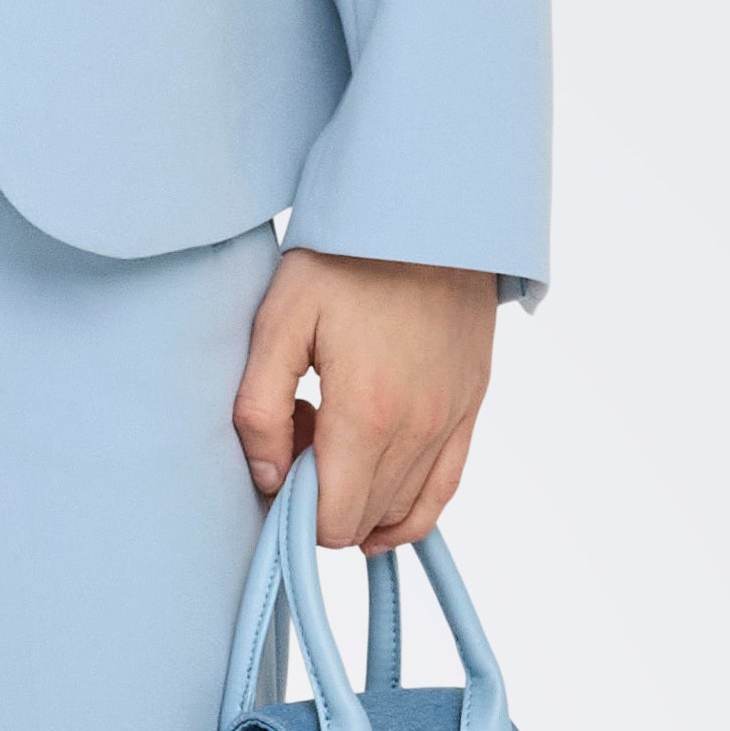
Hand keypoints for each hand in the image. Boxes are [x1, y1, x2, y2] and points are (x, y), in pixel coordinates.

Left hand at [233, 250, 497, 552]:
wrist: (427, 209)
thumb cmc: (346, 258)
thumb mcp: (278, 321)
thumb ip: (258, 409)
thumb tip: (269, 480)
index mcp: (366, 413)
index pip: (331, 520)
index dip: (295, 511)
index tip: (281, 464)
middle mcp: (418, 428)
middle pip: (363, 521)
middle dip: (324, 500)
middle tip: (304, 440)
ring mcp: (452, 420)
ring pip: (402, 511)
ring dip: (361, 496)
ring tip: (338, 438)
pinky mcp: (471, 406)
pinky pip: (444, 490)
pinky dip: (408, 509)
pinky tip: (378, 504)